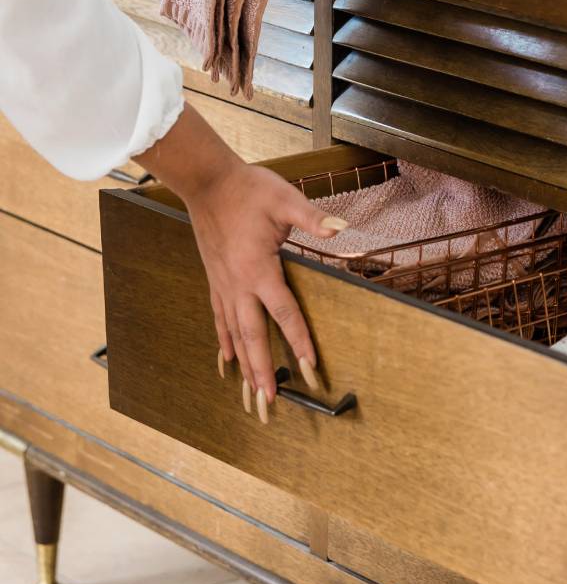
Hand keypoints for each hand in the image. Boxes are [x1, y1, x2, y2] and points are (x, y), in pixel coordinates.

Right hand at [186, 161, 346, 409]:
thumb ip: (313, 218)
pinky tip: (225, 360)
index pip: (284, 312)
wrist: (207, 181)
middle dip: (262, 371)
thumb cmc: (249, 188)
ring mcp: (223, 283)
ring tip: (248, 393)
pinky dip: (223, 342)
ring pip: (233, 333)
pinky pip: (219, 318)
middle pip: (252, 336)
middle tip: (269, 401)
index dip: (299, 341)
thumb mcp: (285, 199)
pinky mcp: (215, 279)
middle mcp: (237, 283)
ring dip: (242, 365)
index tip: (309, 368)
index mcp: (258, 268)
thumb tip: (342, 229)